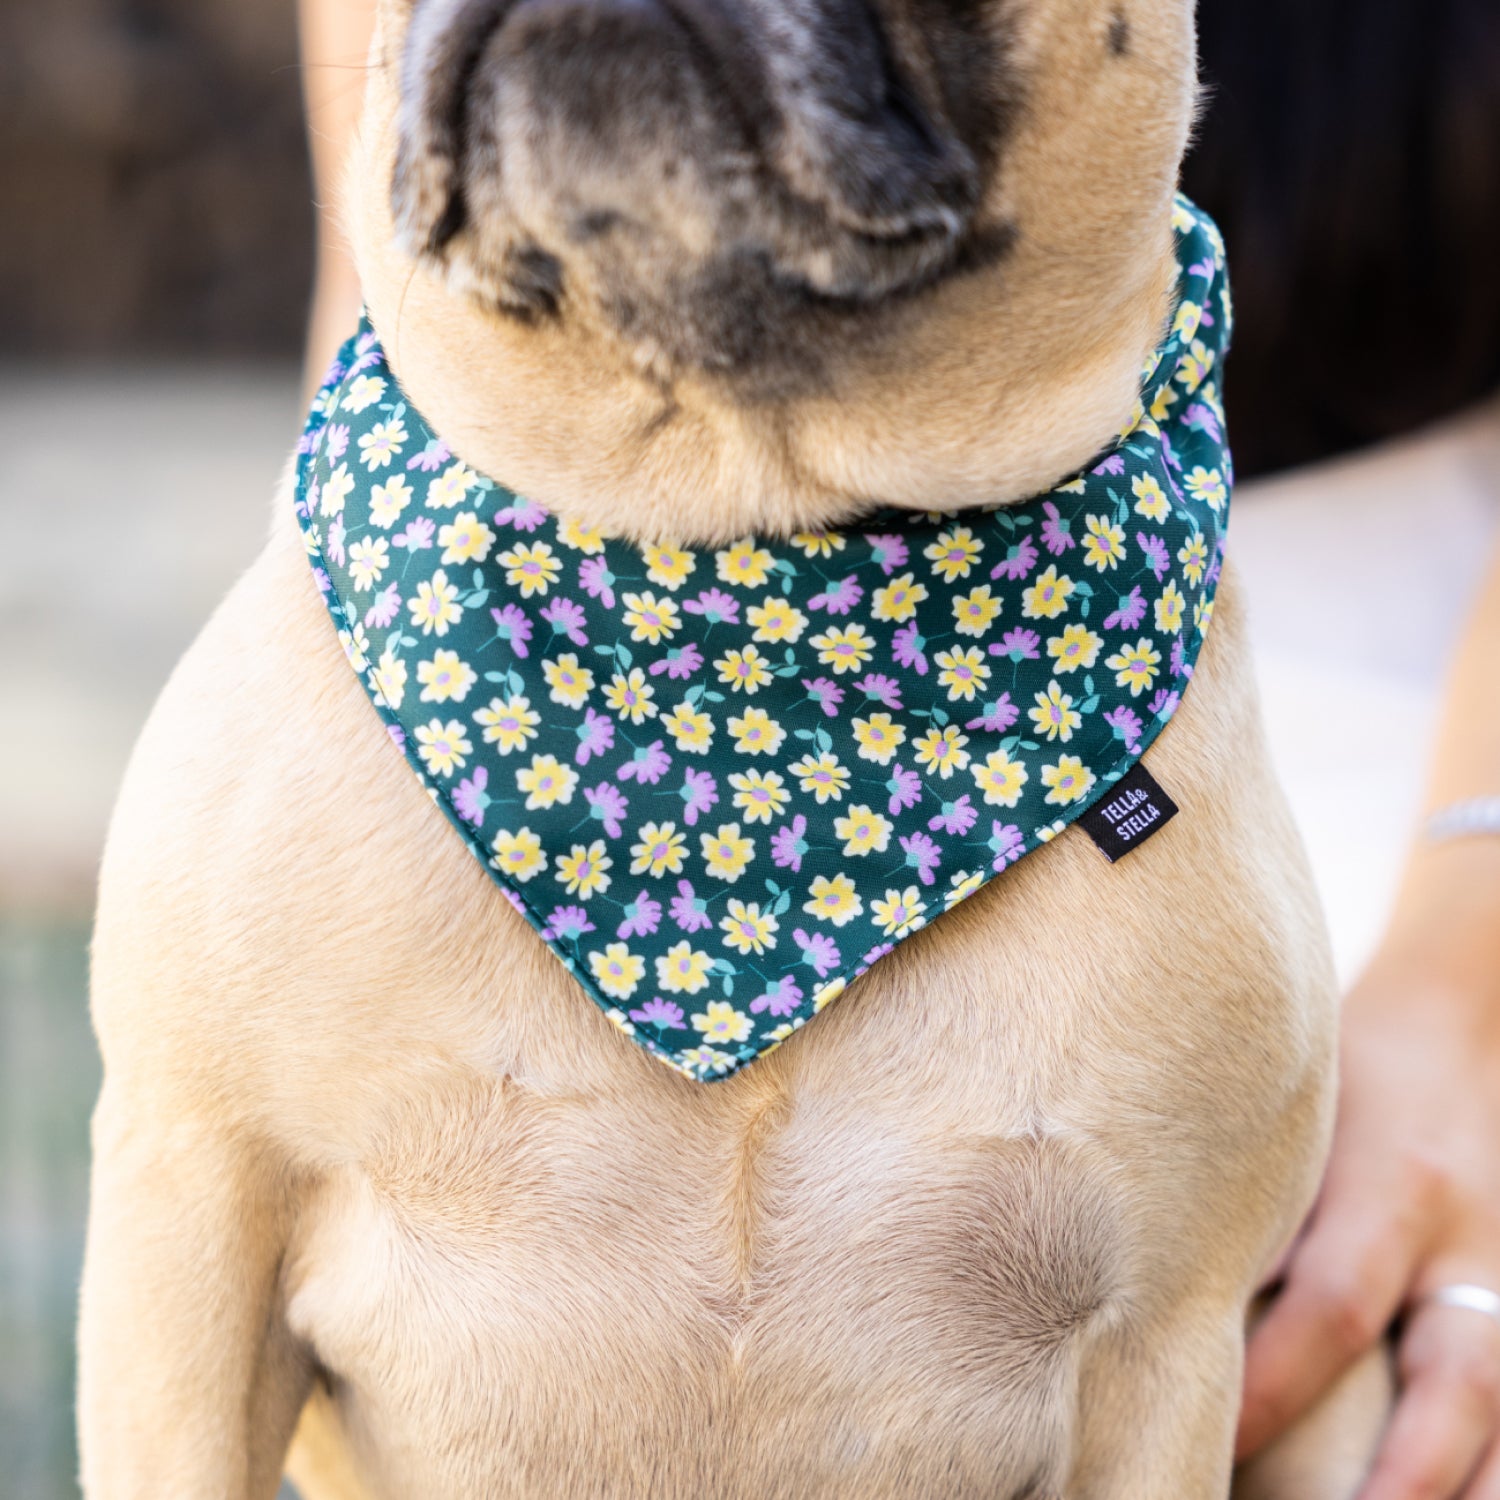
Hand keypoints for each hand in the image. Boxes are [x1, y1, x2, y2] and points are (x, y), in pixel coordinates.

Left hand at [1237, 845, 1499, 1497]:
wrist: (1462, 1013)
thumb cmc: (1347, 1067)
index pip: (1331, 1308)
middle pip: (1450, 1386)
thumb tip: (1145, 1275)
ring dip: (1463, 1487)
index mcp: (1386, 1190)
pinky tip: (1467, 1494)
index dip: (1274, 1385)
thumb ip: (1247, 1195)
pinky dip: (1498, 1456)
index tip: (1204, 1442)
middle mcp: (1459, 1243)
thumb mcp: (1297, 1114)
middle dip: (1400, 1482)